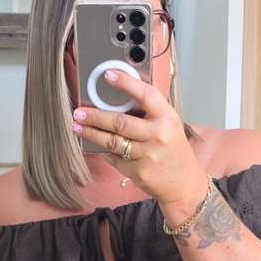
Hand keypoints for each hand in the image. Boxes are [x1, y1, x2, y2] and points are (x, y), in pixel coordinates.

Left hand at [71, 69, 207, 208]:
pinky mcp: (138, 172)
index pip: (145, 95)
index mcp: (167, 118)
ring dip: (91, 134)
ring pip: (112, 142)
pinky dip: (105, 152)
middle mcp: (157, 136)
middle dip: (95, 116)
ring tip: (77, 127)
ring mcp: (147, 156)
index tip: (108, 76)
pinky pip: (115, 159)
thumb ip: (149, 112)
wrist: (184, 184)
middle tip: (79, 112)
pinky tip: (97, 146)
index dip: (126, 83)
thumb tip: (118, 97)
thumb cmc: (174, 150)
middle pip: (120, 122)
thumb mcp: (170, 125)